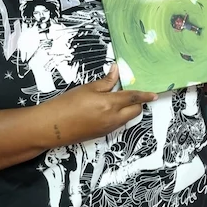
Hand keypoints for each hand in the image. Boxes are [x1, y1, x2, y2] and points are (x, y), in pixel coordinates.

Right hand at [41, 63, 157, 145]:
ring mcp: (108, 128)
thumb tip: (117, 71)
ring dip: (127, 110)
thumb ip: (106, 81)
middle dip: (137, 103)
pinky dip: (118, 116)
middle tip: (130, 94)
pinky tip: (107, 110)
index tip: (154, 94)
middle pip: (135, 111)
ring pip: (127, 118)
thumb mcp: (87, 88)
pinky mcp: (101, 134)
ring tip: (116, 100)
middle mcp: (113, 118)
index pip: (133, 98)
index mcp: (110, 104)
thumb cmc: (67, 104)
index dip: (145, 95)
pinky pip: (117, 124)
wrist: (51, 126)